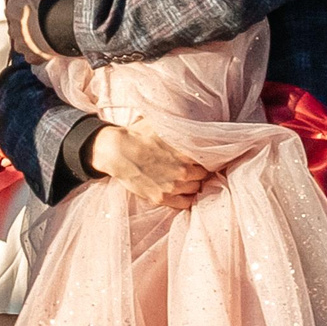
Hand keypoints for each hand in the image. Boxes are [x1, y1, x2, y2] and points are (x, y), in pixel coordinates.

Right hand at [88, 116, 211, 209]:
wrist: (116, 151)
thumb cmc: (138, 135)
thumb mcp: (161, 124)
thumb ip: (180, 125)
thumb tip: (192, 121)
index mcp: (186, 152)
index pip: (210, 160)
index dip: (205, 159)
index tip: (200, 158)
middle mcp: (183, 171)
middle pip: (204, 176)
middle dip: (199, 171)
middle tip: (192, 168)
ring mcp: (172, 186)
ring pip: (195, 189)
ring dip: (192, 184)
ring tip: (185, 179)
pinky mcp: (161, 197)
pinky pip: (184, 204)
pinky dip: (185, 199)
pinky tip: (181, 192)